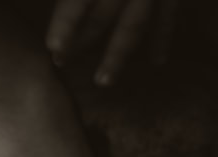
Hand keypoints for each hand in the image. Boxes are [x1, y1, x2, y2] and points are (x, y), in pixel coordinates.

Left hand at [46, 0, 179, 84]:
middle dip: (82, 42)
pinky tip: (156, 62)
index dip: (65, 25)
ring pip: (135, 25)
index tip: (53, 49)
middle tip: (61, 63)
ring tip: (102, 81)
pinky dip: (163, 38)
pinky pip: (169, 16)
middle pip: (103, 17)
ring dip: (117, 55)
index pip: (79, 2)